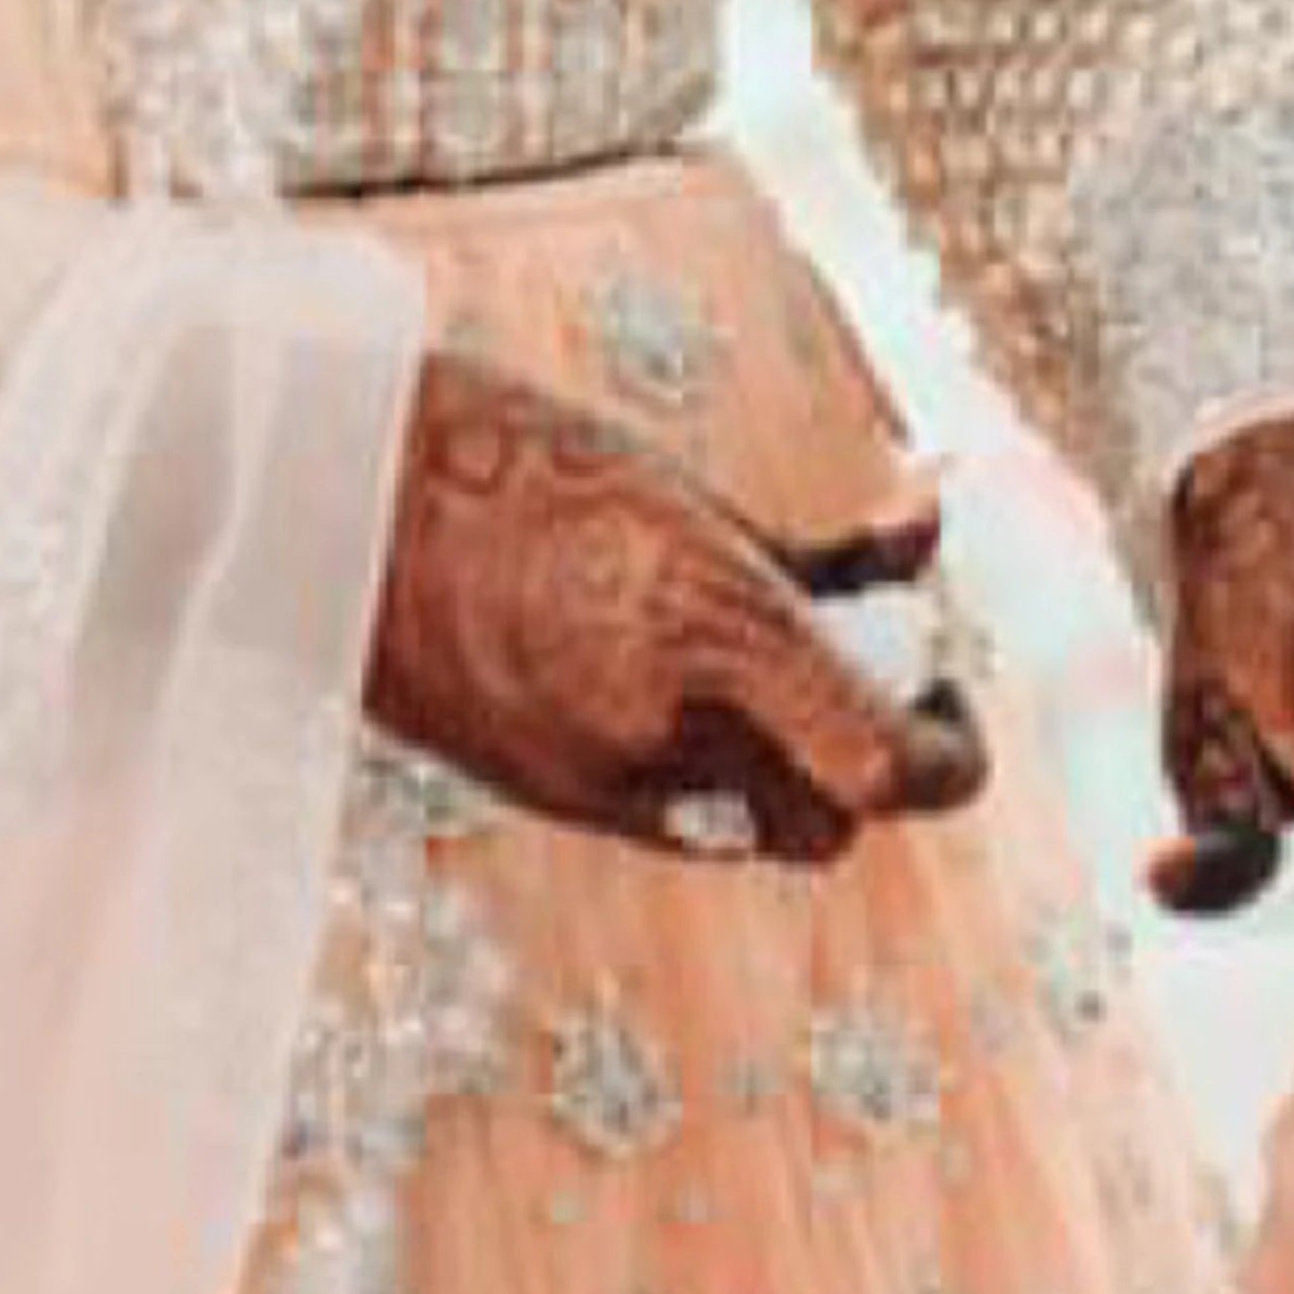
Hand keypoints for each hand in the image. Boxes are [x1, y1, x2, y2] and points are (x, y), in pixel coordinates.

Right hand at [365, 349, 988, 863]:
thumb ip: (818, 544)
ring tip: (768, 672)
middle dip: (869, 761)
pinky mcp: (548, 798)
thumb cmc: (521, 461)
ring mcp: (601, 782)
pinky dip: (707, 772)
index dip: (952, 750)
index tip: (946, 682)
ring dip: (791, 773)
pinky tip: (670, 681)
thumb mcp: (689, 489)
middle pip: (836, 821)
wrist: (341, 501)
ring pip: (759, 832)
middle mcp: (666, 729)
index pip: (890, 767)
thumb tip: (929, 531)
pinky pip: (674, 820)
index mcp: (712, 627)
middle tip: (871, 674)